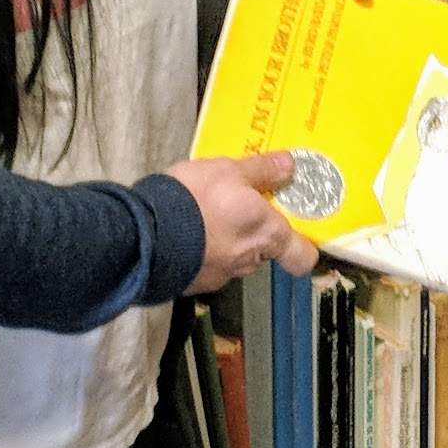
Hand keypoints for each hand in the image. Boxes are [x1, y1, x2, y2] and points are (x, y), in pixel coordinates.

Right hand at [168, 153, 319, 290]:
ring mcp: (221, 276)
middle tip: (237, 205)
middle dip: (254, 231)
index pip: (303, 258)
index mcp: (267, 235)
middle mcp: (250, 261)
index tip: (293, 225)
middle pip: (265, 251)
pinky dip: (202, 250)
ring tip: (204, 214)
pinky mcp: (194, 283)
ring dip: (226, 240)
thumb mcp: (228, 171)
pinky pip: (207, 265)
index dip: (302, 245)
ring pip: (235, 257)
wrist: (145, 235)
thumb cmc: (195, 199)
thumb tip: (290, 165)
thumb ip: (261, 170)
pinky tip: (186, 231)